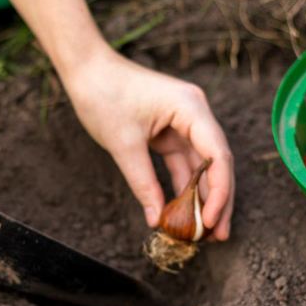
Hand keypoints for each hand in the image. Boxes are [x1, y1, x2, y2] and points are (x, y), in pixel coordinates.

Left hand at [63, 48, 234, 239]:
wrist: (85, 69)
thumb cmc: (104, 96)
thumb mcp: (124, 144)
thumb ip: (143, 183)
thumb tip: (156, 219)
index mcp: (191, 107)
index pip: (218, 155)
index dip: (220, 191)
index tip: (213, 222)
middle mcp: (195, 113)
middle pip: (216, 163)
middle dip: (218, 200)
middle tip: (219, 236)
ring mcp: (184, 122)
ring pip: (200, 166)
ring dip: (202, 197)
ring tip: (204, 232)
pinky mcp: (170, 131)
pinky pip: (182, 163)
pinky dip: (182, 186)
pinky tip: (183, 212)